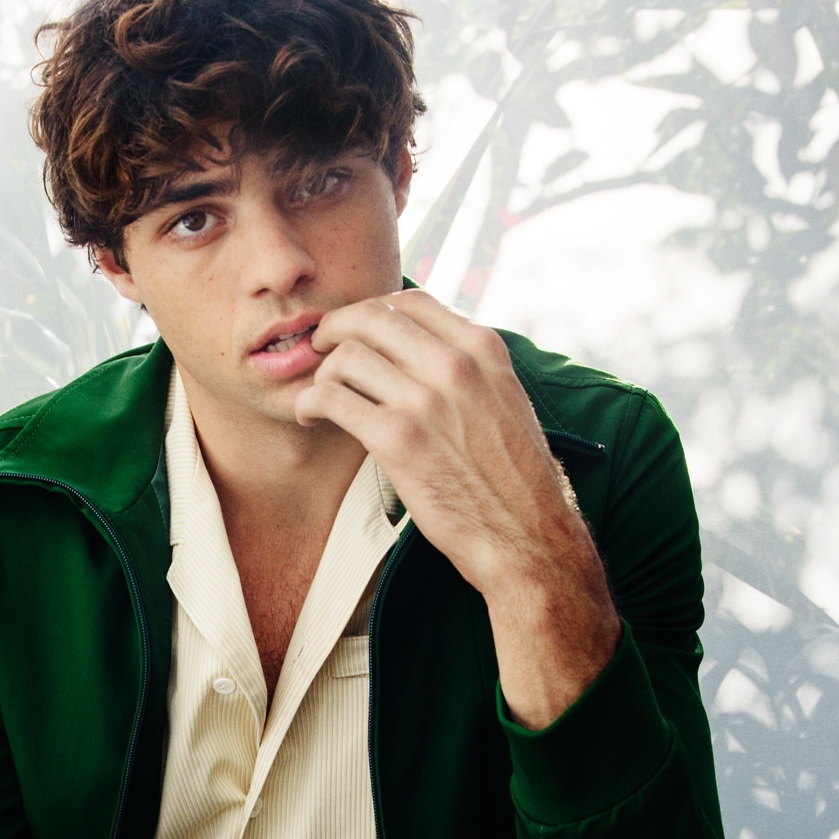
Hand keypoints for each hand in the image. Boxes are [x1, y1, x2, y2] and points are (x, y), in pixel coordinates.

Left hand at [295, 289, 620, 726]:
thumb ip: (467, 365)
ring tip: (320, 392)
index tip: (356, 327)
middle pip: (371, 318)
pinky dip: (311, 402)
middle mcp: (455, 365)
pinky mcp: (398, 440)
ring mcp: (426, 401)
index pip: (411, 301)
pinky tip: (310, 414)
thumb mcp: (504, 397)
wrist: (528, 537)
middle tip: (321, 346)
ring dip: (322, 372)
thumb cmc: (513, 475)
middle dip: (336, 327)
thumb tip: (418, 342)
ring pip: (346, 356)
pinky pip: (332, 399)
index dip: (372, 308)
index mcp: (483, 349)